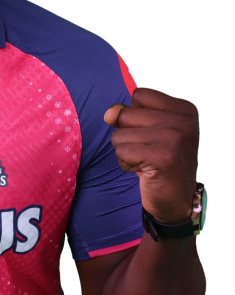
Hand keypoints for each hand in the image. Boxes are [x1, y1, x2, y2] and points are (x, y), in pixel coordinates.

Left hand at [104, 87, 199, 223]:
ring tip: (146, 161)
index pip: (140, 94)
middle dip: (128, 136)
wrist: (177, 200)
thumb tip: (110, 113)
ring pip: (120, 135)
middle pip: (127, 114)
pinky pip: (121, 152)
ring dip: (126, 152)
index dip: (135, 115)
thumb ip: (128, 115)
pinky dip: (126, 164)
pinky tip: (144, 171)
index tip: (152, 133)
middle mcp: (183, 120)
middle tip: (148, 151)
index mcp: (185, 109)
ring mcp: (174, 137)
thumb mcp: (148, 132)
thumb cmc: (160, 162)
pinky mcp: (162, 157)